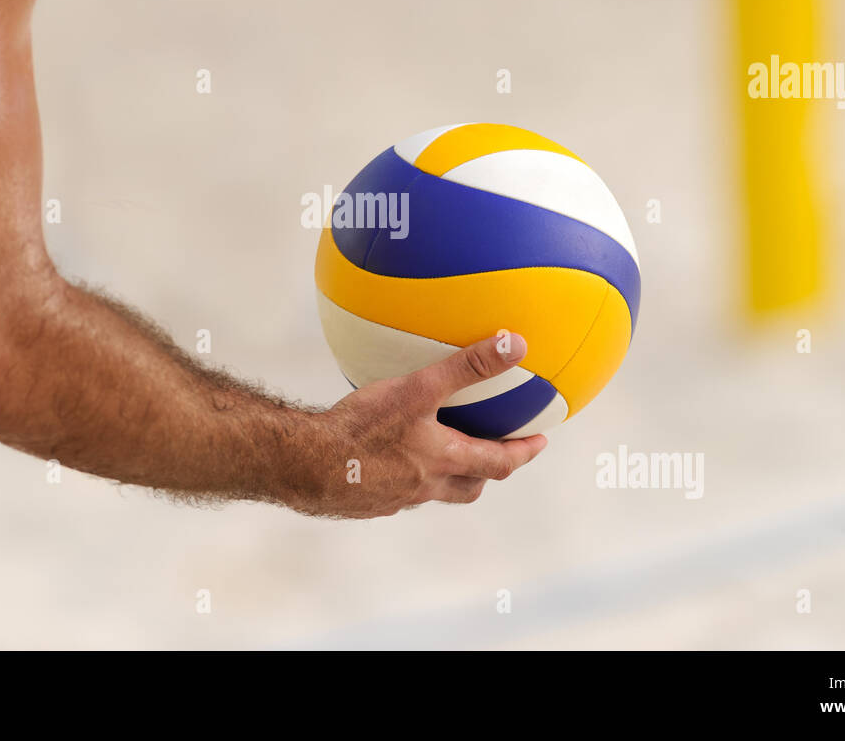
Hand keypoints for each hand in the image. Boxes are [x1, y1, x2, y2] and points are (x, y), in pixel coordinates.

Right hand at [301, 331, 548, 517]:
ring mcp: (393, 497)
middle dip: (486, 473)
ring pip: (430, 491)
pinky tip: (383, 453)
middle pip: (468, 487)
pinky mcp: (365, 500)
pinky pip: (393, 489)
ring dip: (443, 476)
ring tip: (439, 453)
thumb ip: (468, 366)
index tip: (539, 442)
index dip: (522, 453)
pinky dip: (400, 474)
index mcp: (442, 461)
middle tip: (495, 455)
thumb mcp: (419, 389)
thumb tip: (514, 343)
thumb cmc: (362, 428)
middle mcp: (423, 486)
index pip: (497, 463)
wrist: (304, 465)